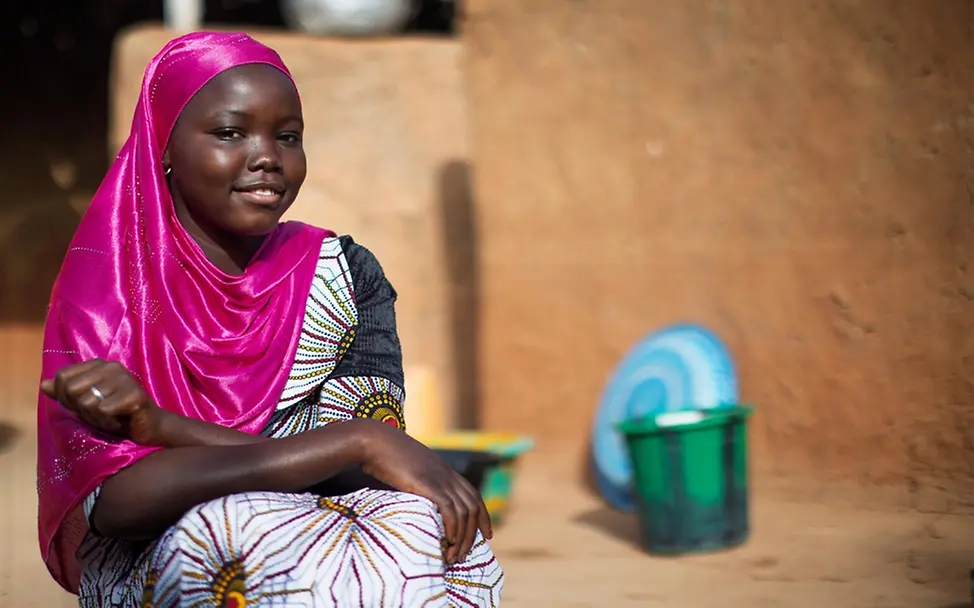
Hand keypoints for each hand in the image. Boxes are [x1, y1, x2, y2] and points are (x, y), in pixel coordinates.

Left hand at [40, 359, 168, 445]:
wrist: (148, 427)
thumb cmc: (116, 414)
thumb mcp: (86, 403)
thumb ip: (66, 393)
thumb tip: (43, 385)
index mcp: (98, 365)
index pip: (62, 377)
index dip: (65, 398)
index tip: (82, 406)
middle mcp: (111, 367)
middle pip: (72, 389)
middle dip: (81, 409)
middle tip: (98, 414)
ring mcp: (125, 379)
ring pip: (87, 403)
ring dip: (96, 418)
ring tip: (111, 418)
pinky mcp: (134, 395)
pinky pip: (104, 411)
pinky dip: (107, 422)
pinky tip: (119, 421)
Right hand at [358, 421, 492, 564]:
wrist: (376, 441)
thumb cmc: (386, 455)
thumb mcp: (410, 468)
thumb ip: (420, 482)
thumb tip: (419, 500)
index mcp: (445, 470)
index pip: (474, 496)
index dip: (483, 517)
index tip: (487, 534)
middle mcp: (448, 475)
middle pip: (472, 508)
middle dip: (472, 534)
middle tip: (464, 555)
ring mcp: (439, 479)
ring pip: (464, 512)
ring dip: (461, 538)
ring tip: (453, 556)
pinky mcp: (428, 485)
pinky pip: (450, 510)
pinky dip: (453, 528)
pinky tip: (448, 541)